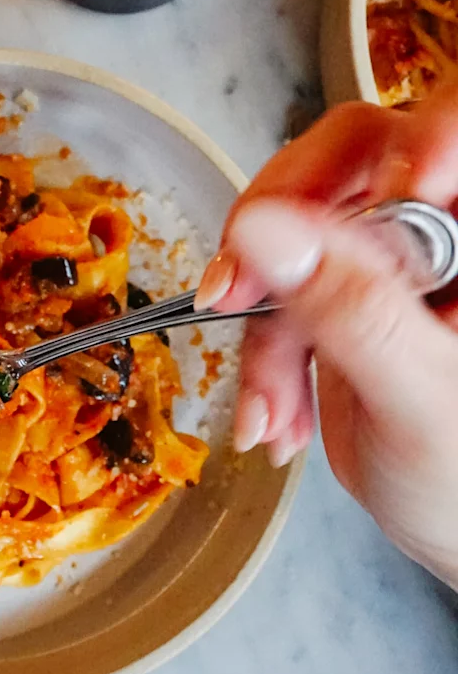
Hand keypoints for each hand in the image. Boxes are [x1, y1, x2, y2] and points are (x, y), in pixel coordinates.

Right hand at [195, 89, 457, 588]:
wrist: (456, 541)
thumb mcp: (420, 398)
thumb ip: (351, 309)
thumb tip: (268, 228)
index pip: (442, 132)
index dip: (406, 145)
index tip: (374, 199)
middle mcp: (437, 230)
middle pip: (347, 164)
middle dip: (279, 235)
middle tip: (236, 290)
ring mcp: (388, 261)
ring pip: (294, 233)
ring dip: (263, 328)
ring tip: (271, 409)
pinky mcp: (345, 297)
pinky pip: (279, 292)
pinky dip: (263, 360)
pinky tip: (276, 416)